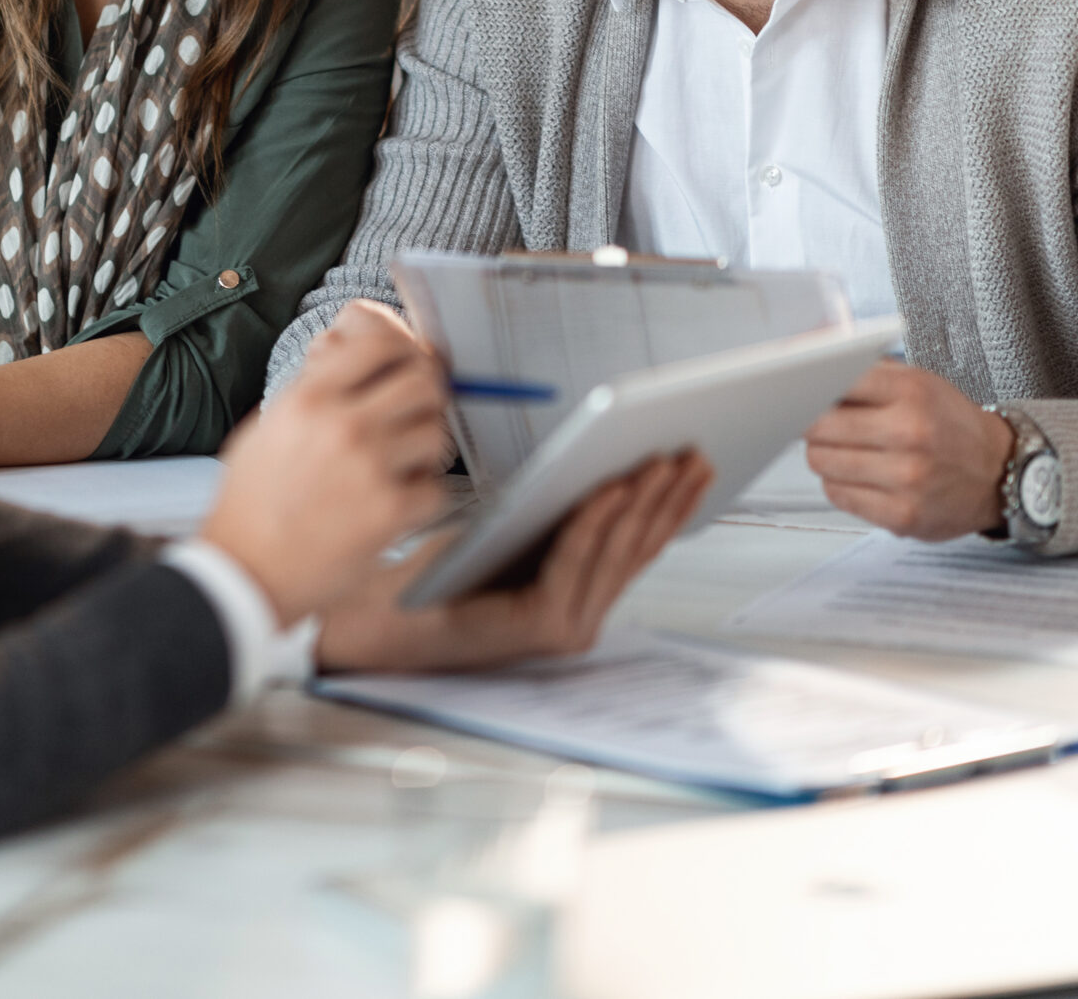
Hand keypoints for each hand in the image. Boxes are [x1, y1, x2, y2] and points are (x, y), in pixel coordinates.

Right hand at [200, 301, 452, 626]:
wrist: (244, 570)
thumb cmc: (251, 504)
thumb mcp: (267, 426)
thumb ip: (311, 387)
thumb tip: (346, 352)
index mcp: (308, 398)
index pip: (381, 343)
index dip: (401, 351)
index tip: (403, 366)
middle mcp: (342, 425)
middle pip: (422, 380)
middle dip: (423, 396)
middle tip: (413, 413)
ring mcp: (369, 468)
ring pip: (435, 431)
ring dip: (424, 447)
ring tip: (400, 463)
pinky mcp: (389, 512)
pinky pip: (435, 487)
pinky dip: (422, 495)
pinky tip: (396, 501)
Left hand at [316, 452, 711, 672]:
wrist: (380, 611)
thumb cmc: (443, 569)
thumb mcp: (516, 529)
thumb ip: (561, 514)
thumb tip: (610, 465)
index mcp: (580, 596)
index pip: (639, 547)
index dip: (673, 505)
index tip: (697, 462)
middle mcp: (581, 618)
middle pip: (635, 547)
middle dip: (667, 496)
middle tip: (690, 450)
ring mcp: (565, 627)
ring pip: (612, 553)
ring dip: (641, 502)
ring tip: (660, 460)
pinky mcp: (539, 626)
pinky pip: (574, 562)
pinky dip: (593, 522)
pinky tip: (609, 487)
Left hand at [804, 360, 1012, 539]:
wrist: (1001, 472)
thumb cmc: (950, 425)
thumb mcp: (918, 382)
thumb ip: (865, 371)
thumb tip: (811, 362)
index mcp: (912, 391)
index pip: (832, 382)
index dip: (813, 390)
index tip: (807, 395)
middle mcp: (910, 433)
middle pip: (816, 426)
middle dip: (815, 426)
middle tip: (828, 427)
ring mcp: (906, 478)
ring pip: (820, 461)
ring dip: (826, 456)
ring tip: (850, 452)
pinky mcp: (902, 515)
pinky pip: (836, 495)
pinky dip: (841, 485)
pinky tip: (864, 477)